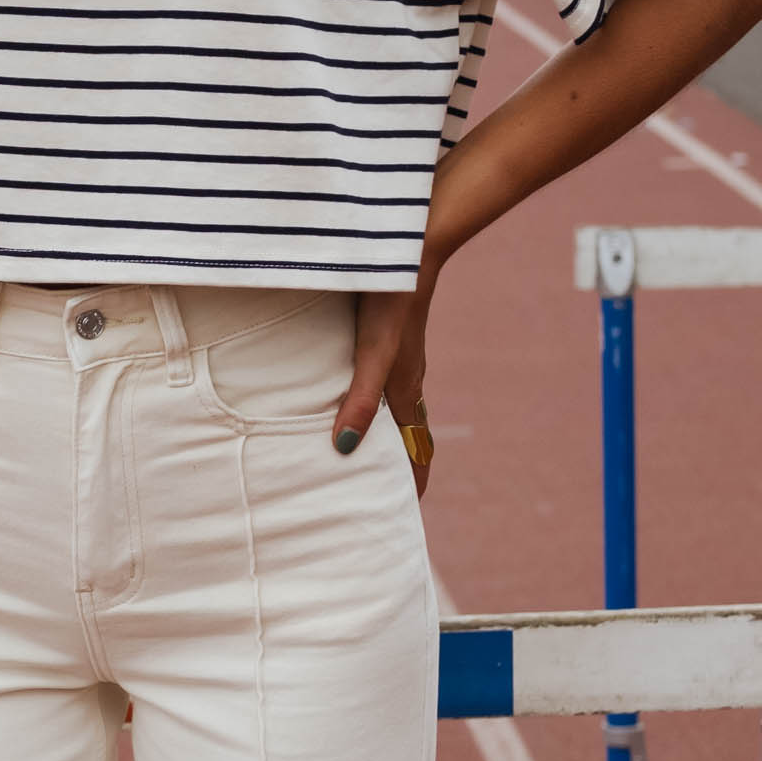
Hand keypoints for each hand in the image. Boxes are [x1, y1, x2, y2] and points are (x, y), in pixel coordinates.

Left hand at [333, 287, 434, 499]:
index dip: (413, 480)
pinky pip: (379, 381)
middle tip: (377, 491)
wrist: (406, 251)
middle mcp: (405, 379)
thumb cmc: (390, 303)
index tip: (406, 510)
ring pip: (393, 407)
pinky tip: (344, 394)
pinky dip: (368, 402)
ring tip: (356, 452)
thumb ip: (360, 399)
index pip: (417, 448)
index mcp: (407, 391)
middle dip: (397, 464)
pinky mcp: (384, 337)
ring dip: (382, 433)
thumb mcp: (374, 355)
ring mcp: (397, 358)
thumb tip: (344, 447)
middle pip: (407, 433)